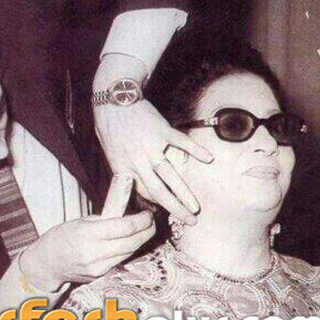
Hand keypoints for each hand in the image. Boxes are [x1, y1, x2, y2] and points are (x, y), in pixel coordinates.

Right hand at [18, 211, 155, 290]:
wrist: (47, 264)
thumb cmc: (61, 237)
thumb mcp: (80, 221)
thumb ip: (104, 219)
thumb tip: (126, 213)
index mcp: (87, 234)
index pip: (124, 227)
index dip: (141, 220)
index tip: (148, 214)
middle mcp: (93, 252)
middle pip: (132, 242)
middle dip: (146, 231)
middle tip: (151, 222)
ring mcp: (98, 266)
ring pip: (129, 252)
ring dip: (140, 240)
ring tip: (144, 229)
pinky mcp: (100, 274)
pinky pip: (121, 259)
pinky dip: (128, 249)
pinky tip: (130, 241)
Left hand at [94, 99, 213, 224]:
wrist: (113, 99)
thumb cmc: (110, 125)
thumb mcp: (110, 152)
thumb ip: (125, 168)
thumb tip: (137, 185)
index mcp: (124, 167)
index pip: (142, 192)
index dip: (156, 203)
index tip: (168, 211)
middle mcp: (138, 160)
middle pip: (158, 191)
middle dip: (174, 209)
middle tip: (189, 221)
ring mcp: (151, 146)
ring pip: (170, 175)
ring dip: (184, 193)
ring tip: (196, 207)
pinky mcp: (162, 130)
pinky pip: (181, 143)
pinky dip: (196, 150)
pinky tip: (209, 159)